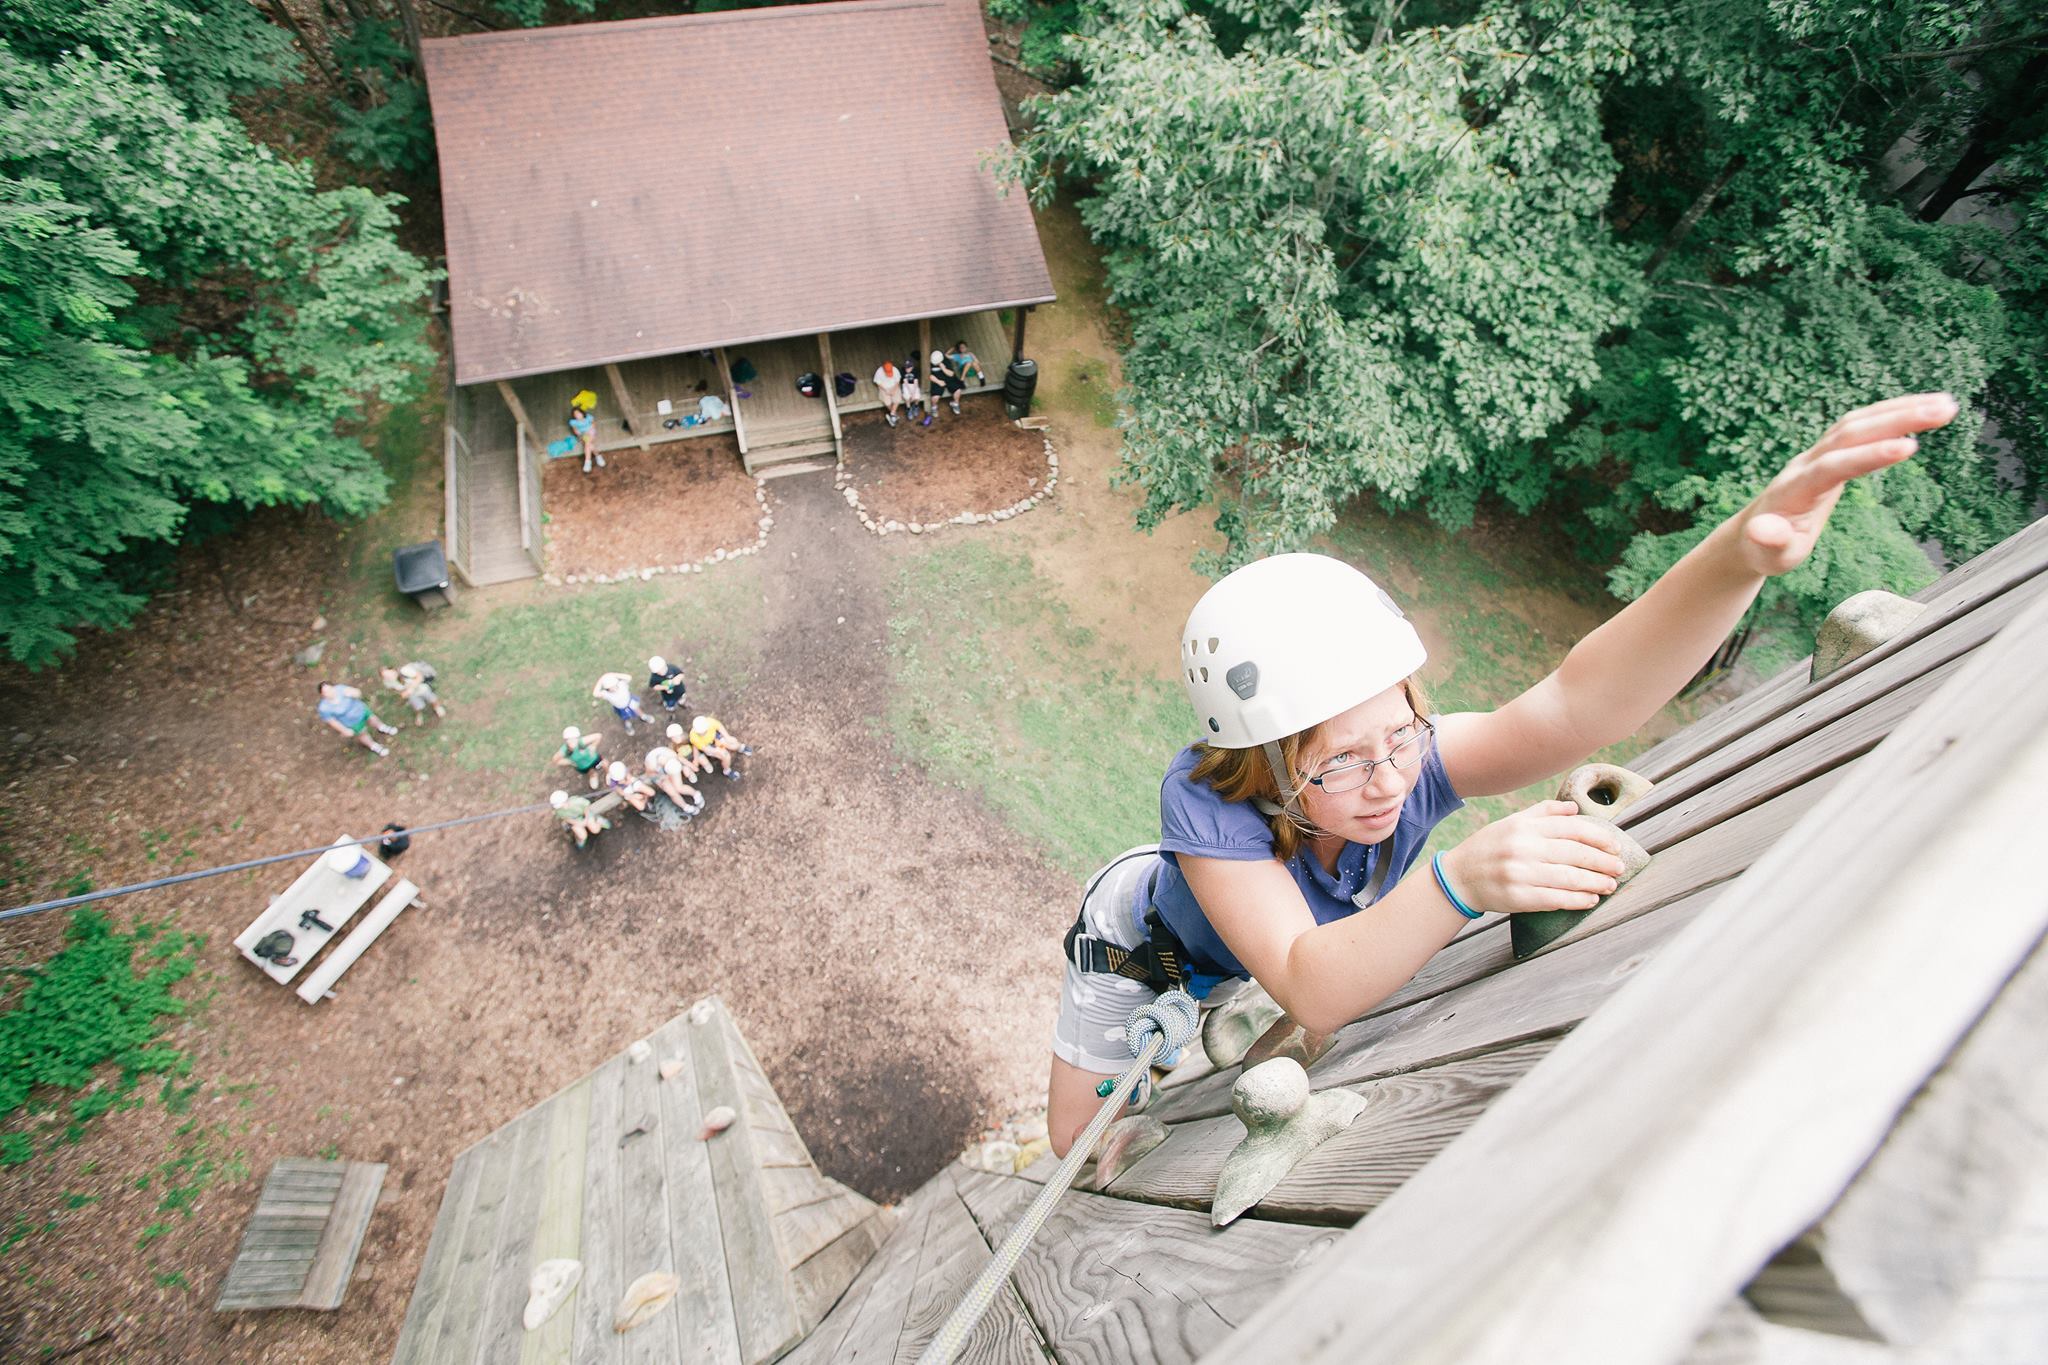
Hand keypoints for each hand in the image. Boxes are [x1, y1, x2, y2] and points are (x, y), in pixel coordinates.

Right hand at [1439, 801, 1629, 914]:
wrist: (1459, 877)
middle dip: (1603, 862)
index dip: (1599, 838)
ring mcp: (1519, 874)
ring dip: (1595, 883)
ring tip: (1610, 885)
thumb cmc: (1490, 847)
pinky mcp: (1517, 897)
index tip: (1615, 847)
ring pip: (1569, 878)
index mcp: (1524, 827)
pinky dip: (1577, 900)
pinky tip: (1590, 899)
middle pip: (1575, 854)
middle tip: (1620, 868)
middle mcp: (1522, 848)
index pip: (1571, 828)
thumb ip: (1543, 812)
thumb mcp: (1512, 822)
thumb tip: (1574, 809)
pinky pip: (1555, 899)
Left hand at [1735, 393, 1957, 577]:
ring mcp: (1817, 454)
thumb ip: (1769, 543)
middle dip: (1898, 419)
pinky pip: (1861, 425)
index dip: (1869, 456)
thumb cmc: (1765, 549)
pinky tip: (1925, 408)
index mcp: (1795, 489)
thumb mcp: (1767, 555)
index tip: (1909, 448)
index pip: (1834, 466)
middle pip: (1851, 432)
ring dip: (1901, 409)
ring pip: (1859, 422)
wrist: (1754, 533)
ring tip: (1947, 405)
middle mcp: (1806, 463)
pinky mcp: (1830, 452)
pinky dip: (1891, 414)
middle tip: (1945, 410)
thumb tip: (1761, 532)